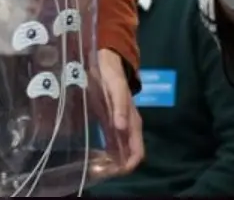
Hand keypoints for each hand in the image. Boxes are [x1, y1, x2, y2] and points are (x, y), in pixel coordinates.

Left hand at [96, 48, 143, 171]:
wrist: (108, 62)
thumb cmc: (112, 76)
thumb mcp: (115, 89)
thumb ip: (119, 108)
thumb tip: (122, 128)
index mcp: (133, 122)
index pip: (137, 153)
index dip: (128, 165)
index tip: (114, 172)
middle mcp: (129, 127)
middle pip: (129, 156)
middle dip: (117, 167)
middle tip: (99, 171)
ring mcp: (121, 126)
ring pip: (121, 152)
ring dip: (111, 162)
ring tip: (95, 167)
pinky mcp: (112, 123)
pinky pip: (113, 144)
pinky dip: (106, 153)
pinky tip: (96, 155)